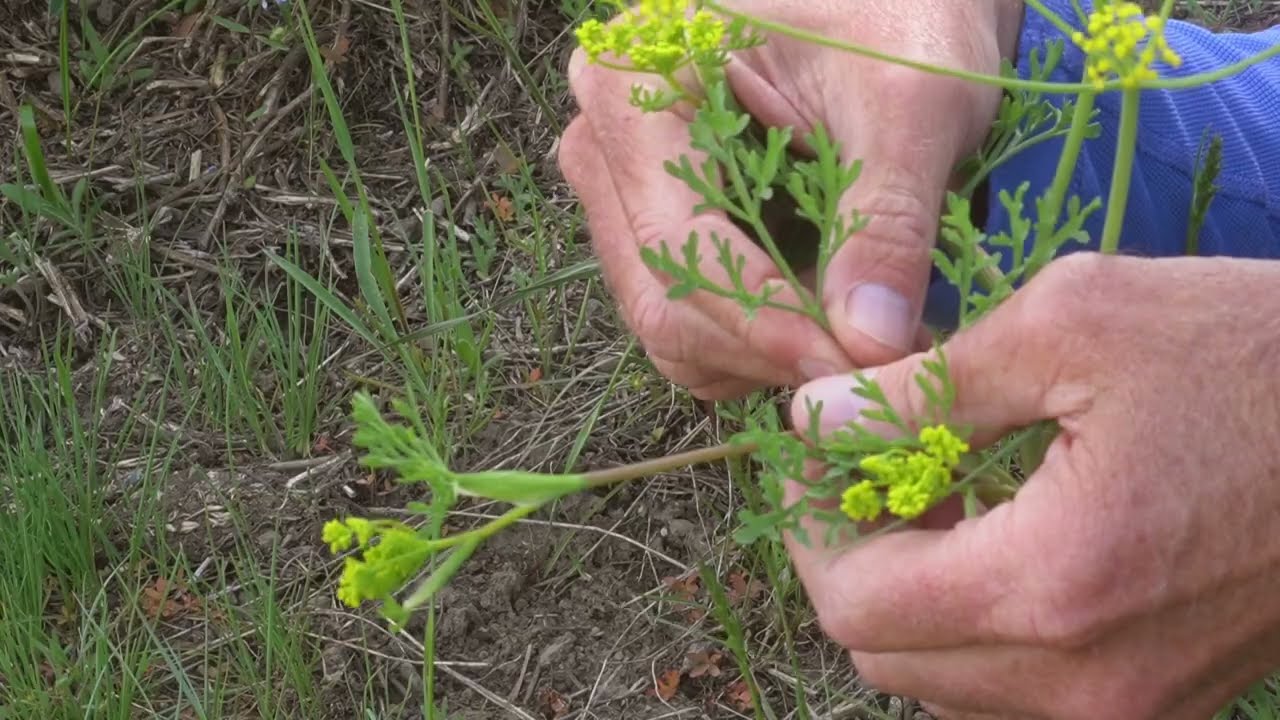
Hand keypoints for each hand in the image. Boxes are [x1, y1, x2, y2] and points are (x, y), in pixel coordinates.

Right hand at [557, 0, 1025, 399]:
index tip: (855, 365)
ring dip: (765, 359)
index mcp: (633, 90)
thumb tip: (867, 344)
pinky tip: (826, 322)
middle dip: (768, 350)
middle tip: (873, 366)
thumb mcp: (909, 103)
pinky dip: (756, 350)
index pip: (681, 243)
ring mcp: (622, 197)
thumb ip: (887, 218)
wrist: (889, 6)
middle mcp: (603, 149)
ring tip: (860, 337)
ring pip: (670, 330)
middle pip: (662, 301)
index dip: (766, 321)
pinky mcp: (655, 232)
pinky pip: (687, 328)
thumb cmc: (895, 20)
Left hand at [784, 253, 1279, 719]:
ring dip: (909, 596)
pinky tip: (994, 540)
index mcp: (1055, 585)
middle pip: (886, 653)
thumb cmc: (1252, 352)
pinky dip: (975, 627)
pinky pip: (1013, 693)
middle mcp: (1088, 684)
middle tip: (860, 469)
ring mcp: (1132, 710)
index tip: (812, 457)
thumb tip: (809, 419)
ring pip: (942, 682)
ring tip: (927, 497)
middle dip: (848, 559)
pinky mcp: (1164, 705)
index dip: (808, 526)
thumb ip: (922, 384)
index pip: (854, 602)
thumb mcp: (1075, 323)